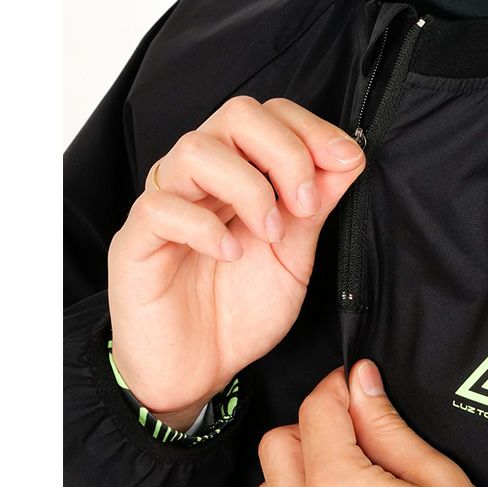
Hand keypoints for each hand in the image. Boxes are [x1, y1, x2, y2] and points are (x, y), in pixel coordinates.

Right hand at [107, 96, 364, 429]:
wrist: (198, 372)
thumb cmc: (241, 309)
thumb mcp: (296, 253)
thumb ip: (317, 204)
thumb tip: (350, 156)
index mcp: (240, 171)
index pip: (270, 114)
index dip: (311, 128)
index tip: (346, 161)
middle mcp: (201, 177)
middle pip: (236, 114)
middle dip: (286, 150)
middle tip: (306, 204)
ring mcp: (165, 203)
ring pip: (195, 149)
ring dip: (248, 186)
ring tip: (270, 233)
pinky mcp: (136, 242)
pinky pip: (160, 207)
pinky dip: (204, 226)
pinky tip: (230, 254)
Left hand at [251, 362, 487, 486]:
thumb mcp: (438, 477)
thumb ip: (387, 426)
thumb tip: (362, 384)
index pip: (315, 410)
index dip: (338, 388)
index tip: (355, 388)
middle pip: (277, 445)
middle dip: (311, 427)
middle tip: (351, 433)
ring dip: (295, 475)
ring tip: (342, 480)